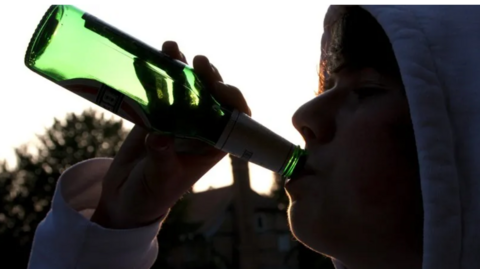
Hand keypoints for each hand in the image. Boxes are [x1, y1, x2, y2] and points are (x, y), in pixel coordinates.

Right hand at [91, 41, 250, 228]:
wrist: (125, 196)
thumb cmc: (152, 195)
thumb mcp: (161, 179)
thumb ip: (162, 159)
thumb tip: (159, 137)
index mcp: (213, 145)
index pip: (234, 118)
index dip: (232, 99)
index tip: (219, 88)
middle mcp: (200, 129)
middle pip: (211, 96)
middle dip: (208, 77)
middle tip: (198, 62)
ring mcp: (177, 119)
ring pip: (185, 88)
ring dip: (181, 67)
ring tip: (172, 48)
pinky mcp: (154, 115)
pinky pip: (158, 90)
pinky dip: (154, 75)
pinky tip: (148, 59)